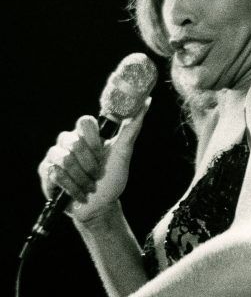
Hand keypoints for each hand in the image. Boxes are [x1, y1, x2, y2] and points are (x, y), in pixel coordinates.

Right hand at [38, 98, 150, 222]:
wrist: (100, 206)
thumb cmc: (112, 177)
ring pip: (64, 159)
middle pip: (74, 142)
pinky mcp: (45, 171)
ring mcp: (55, 155)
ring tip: (89, 185)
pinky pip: (55, 174)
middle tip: (97, 173)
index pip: (84, 121)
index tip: (102, 152)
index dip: (93, 139)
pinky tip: (79, 193)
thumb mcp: (124, 152)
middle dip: (90, 164)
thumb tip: (147, 101)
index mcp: (87, 134)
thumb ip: (132, 127)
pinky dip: (72, 187)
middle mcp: (69, 140)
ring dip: (82, 178)